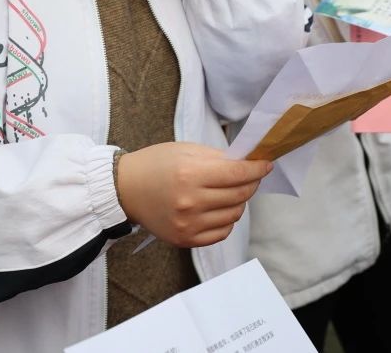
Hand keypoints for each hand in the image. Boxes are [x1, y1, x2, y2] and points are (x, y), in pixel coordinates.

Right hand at [115, 143, 271, 248]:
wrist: (125, 190)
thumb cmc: (155, 164)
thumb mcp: (185, 150)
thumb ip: (218, 158)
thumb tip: (247, 164)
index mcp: (190, 174)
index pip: (238, 174)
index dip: (257, 169)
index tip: (265, 164)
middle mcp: (191, 202)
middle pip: (240, 195)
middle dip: (251, 183)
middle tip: (249, 176)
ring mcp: (188, 224)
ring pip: (234, 215)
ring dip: (238, 202)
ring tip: (229, 192)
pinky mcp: (185, 239)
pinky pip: (222, 232)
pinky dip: (227, 220)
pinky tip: (218, 208)